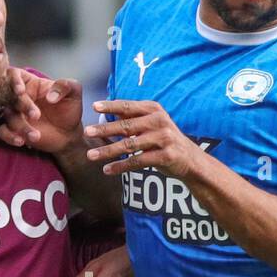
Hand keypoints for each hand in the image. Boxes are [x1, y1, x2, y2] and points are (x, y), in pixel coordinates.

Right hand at [0, 68, 84, 155]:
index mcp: (30, 83)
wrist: (69, 134)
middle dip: (23, 106)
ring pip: (8, 116)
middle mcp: (19, 97)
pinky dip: (9, 136)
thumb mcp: (74, 93)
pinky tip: (21, 141)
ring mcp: (15, 113)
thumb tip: (50, 96)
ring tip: (36, 136)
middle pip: (10, 95)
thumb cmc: (70, 109)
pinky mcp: (14, 129)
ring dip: (21, 126)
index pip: (14, 74)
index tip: (20, 91)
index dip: (13, 80)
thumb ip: (66, 86)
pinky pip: (2, 131)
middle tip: (37, 115)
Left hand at [84, 100, 206, 178]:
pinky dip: (121, 166)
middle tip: (87, 132)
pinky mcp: (165, 156)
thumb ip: (131, 117)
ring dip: (108, 151)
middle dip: (105, 129)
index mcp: (153, 109)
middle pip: (126, 126)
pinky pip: (138, 161)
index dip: (111, 106)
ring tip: (91, 155)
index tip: (94, 106)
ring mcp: (163, 138)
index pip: (128, 106)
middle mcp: (159, 121)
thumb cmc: (164, 139)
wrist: (190, 159)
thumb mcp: (151, 123)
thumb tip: (103, 111)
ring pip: (129, 145)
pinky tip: (107, 170)